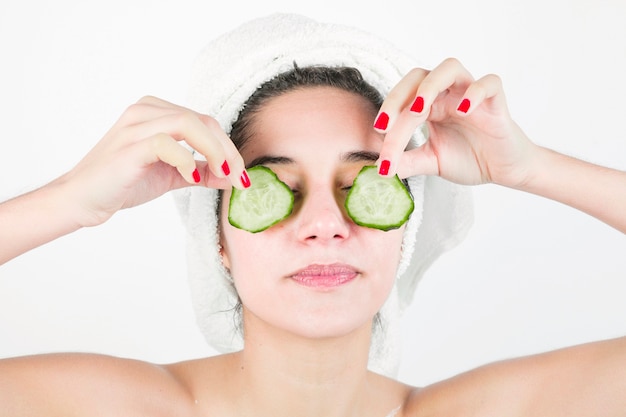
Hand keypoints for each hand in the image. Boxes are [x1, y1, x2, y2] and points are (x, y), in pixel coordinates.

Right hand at [54, 96, 246, 226]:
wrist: (82, 199)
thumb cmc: (123, 182)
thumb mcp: (171, 175)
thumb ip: (201, 171)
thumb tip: (233, 176)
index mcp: (157, 111)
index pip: (205, 121)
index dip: (229, 147)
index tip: (242, 174)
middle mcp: (146, 111)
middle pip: (203, 121)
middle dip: (227, 150)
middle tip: (238, 177)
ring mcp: (136, 126)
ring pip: (188, 124)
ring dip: (214, 151)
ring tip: (223, 175)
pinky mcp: (129, 146)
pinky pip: (166, 143)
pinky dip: (187, 161)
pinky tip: (193, 179)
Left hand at [374, 58, 536, 187]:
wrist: (504, 169)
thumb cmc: (469, 158)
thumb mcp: (431, 161)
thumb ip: (407, 162)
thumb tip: (379, 167)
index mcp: (429, 105)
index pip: (402, 102)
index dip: (387, 117)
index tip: (377, 139)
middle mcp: (447, 94)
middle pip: (418, 76)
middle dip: (397, 97)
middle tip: (385, 125)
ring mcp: (471, 94)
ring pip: (450, 68)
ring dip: (430, 85)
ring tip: (419, 109)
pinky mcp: (496, 102)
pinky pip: (489, 83)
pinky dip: (475, 92)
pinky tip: (463, 111)